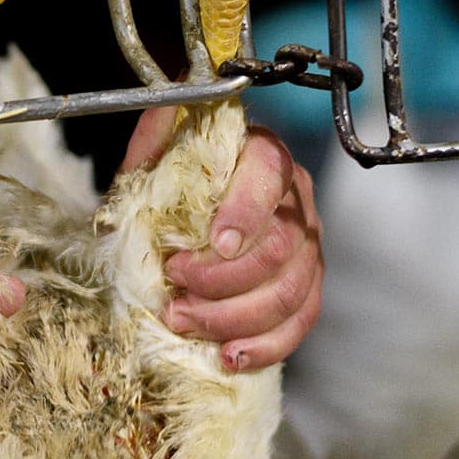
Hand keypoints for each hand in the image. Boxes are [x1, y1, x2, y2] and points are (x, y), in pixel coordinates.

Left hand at [121, 106, 323, 371]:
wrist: (180, 231)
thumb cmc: (167, 194)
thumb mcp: (150, 167)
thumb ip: (154, 142)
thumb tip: (165, 104)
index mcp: (262, 156)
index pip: (269, 174)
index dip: (246, 211)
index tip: (213, 244)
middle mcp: (295, 198)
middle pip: (280, 245)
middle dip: (222, 280)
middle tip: (174, 295)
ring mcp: (309, 246)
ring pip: (290, 290)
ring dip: (232, 317)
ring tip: (184, 322)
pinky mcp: (309, 287)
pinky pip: (301, 323)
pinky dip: (265, 345)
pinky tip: (228, 354)